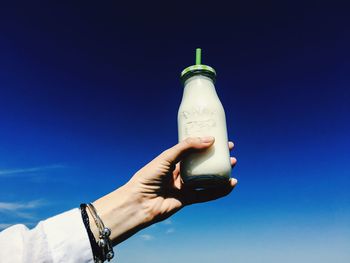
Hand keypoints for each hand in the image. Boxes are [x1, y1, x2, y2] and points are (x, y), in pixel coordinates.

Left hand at [92, 137, 236, 244]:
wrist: (139, 202)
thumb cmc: (148, 176)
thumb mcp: (167, 156)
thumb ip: (187, 147)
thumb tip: (210, 139)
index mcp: (174, 159)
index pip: (194, 149)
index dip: (206, 143)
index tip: (219, 137)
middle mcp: (180, 171)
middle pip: (203, 163)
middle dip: (216, 156)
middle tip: (229, 150)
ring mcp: (185, 185)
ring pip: (207, 177)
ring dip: (221, 171)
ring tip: (232, 163)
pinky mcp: (188, 199)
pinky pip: (207, 194)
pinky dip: (220, 190)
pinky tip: (230, 184)